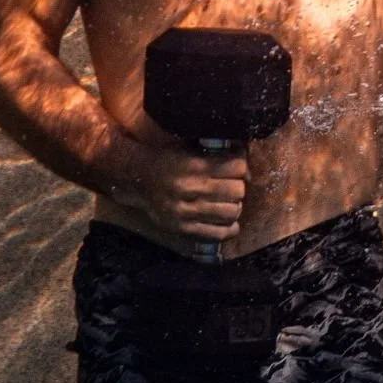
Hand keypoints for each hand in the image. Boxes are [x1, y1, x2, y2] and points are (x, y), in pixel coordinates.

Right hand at [112, 133, 247, 253]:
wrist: (136, 178)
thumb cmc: (166, 160)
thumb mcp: (188, 148)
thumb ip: (216, 154)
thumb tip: (246, 171)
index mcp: (193, 165)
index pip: (237, 167)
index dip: (242, 166)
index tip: (237, 167)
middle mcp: (191, 189)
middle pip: (237, 190)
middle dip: (238, 186)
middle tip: (231, 185)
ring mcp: (186, 212)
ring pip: (231, 212)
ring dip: (234, 206)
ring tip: (227, 202)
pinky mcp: (183, 229)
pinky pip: (218, 234)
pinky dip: (229, 228)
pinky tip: (228, 221)